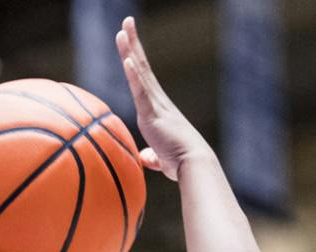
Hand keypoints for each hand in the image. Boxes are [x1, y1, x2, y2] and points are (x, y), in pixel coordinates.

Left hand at [116, 16, 210, 180]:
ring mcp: (156, 106)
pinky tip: (127, 59)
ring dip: (130, 50)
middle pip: (141, 66)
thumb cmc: (180, 163)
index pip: (143, 79)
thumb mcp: (161, 159)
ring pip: (140, 73)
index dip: (135, 59)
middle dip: (133, 43)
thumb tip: (146, 158)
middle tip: (127, 22)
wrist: (193, 165)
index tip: (129, 40)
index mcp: (158, 108)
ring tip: (123, 30)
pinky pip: (141, 92)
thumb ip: (153, 156)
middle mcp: (158, 101)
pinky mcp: (152, 115)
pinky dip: (133, 75)